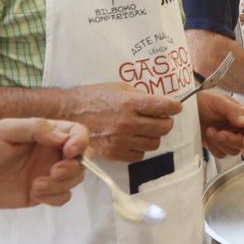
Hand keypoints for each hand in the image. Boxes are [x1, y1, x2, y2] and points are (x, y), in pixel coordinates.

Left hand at [0, 119, 89, 208]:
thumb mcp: (3, 130)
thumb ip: (34, 128)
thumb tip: (62, 137)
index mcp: (45, 133)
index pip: (77, 133)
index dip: (80, 142)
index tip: (70, 151)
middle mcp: (50, 153)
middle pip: (82, 159)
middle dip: (73, 168)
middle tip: (53, 172)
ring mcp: (47, 174)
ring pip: (74, 179)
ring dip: (62, 184)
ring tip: (36, 186)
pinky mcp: (40, 193)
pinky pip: (62, 197)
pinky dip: (55, 197)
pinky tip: (34, 193)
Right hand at [65, 83, 179, 161]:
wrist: (68, 113)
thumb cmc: (93, 97)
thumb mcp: (118, 88)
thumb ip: (140, 97)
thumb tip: (159, 104)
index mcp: (130, 103)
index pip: (164, 107)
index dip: (174, 107)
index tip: (176, 107)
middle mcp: (128, 123)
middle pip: (163, 127)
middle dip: (165, 121)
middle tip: (160, 118)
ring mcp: (121, 140)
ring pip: (154, 143)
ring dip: (153, 136)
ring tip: (144, 129)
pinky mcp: (114, 153)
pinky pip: (140, 155)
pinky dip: (140, 148)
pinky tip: (133, 139)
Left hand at [197, 90, 243, 157]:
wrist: (188, 107)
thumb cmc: (204, 100)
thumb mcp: (219, 101)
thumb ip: (233, 111)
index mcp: (242, 115)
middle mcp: (238, 128)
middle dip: (232, 140)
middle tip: (220, 133)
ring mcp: (228, 138)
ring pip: (233, 151)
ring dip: (220, 143)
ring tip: (210, 130)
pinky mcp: (218, 145)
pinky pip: (221, 154)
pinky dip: (214, 148)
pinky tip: (208, 137)